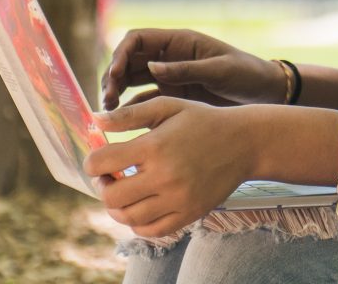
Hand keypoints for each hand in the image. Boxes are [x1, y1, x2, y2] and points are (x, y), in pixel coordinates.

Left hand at [83, 97, 256, 236]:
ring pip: (128, 218)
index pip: (102, 163)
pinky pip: (152, 230)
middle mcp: (164, 176)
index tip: (99, 160)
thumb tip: (94, 120)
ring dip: (117, 207)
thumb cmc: (203, 120)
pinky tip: (140, 207)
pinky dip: (137, 224)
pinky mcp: (190, 213)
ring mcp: (178, 199)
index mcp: (154, 146)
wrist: (245, 143)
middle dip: (102, 187)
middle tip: (110, 178)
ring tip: (123, 193)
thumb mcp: (167, 107)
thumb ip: (129, 114)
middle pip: (111, 196)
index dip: (92, 162)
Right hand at [100, 28, 285, 109]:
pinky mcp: (173, 97)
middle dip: (113, 77)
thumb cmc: (247, 74)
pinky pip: (146, 102)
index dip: (121, 54)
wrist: (266, 94)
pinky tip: (123, 125)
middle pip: (129, 62)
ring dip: (118, 94)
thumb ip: (186, 69)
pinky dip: (132, 110)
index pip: (137, 40)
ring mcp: (169, 78)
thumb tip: (151, 67)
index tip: (115, 75)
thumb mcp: (219, 70)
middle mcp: (169, 57)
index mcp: (179, 42)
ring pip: (132, 82)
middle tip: (107, 100)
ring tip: (108, 113)